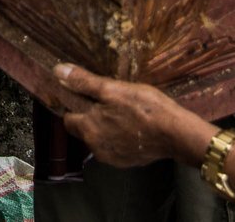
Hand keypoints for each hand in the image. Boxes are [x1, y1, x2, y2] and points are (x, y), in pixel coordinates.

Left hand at [51, 63, 210, 168]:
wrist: (176, 134)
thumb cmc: (144, 107)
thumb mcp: (113, 89)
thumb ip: (84, 82)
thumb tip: (58, 72)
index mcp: (89, 129)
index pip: (69, 119)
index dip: (74, 106)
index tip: (84, 95)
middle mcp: (96, 148)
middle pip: (84, 129)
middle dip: (90, 116)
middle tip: (107, 100)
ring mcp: (112, 157)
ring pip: (99, 138)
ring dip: (105, 126)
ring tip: (122, 111)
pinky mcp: (127, 162)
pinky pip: (114, 146)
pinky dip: (118, 137)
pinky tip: (131, 125)